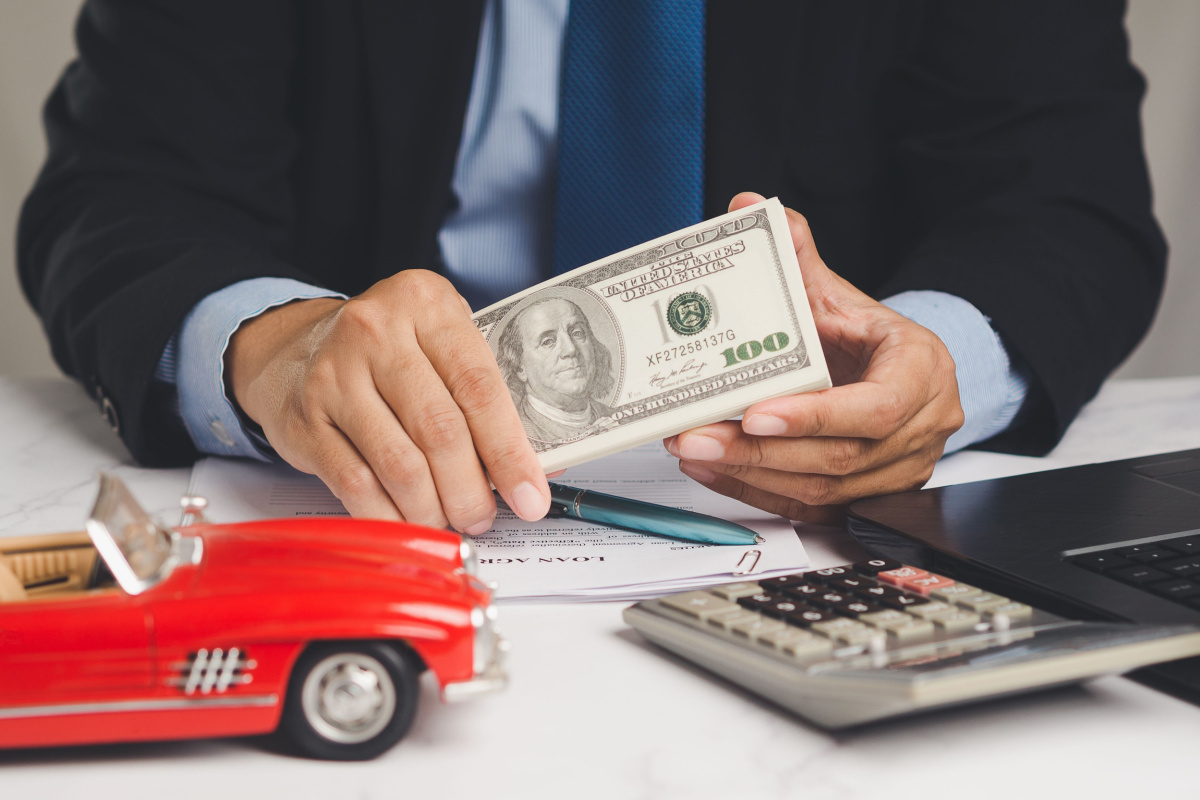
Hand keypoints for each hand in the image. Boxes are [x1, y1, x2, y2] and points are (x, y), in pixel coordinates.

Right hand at [227, 270, 550, 531]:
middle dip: (470, 490)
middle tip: (482, 517)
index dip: (509, 451)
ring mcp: (334, 376)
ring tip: (447, 521)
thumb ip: (484, 394)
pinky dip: (389, 515)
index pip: (479, 387)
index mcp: (427, 305)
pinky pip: (355, 484)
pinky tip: (407, 522)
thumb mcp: (439, 344)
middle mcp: (376, 332)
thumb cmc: (388, 351)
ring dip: (432, 509)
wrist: (293, 348)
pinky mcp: (305, 421)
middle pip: (440, 430)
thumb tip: (534, 467)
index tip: (530, 496)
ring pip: (400, 465)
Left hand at [664, 193, 963, 523]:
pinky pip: (811, 508)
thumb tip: (747, 206)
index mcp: (922, 372)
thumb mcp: (837, 293)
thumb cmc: (867, 337)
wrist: (895, 373)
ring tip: (692, 448)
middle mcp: (920, 430)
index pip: (875, 408)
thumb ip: (795, 255)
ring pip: (821, 490)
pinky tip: (713, 471)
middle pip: (838, 458)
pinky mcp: (868, 499)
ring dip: (749, 473)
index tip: (755, 411)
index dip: (814, 416)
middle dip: (757, 450)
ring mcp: (898, 472)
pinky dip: (756, 491)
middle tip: (693, 435)